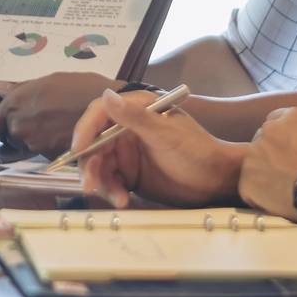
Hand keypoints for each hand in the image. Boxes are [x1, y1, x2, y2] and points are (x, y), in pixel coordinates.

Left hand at [0, 72, 114, 153]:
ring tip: (56, 124)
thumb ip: (20, 89)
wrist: (112, 108)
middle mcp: (19, 128)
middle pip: (8, 137)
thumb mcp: (49, 80)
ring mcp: (35, 145)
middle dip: (20, 130)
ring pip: (26, 146)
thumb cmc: (80, 87)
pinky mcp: (50, 157)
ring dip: (36, 138)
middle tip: (41, 118)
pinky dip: (50, 146)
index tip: (2, 123)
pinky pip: (43, 153)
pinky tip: (64, 133)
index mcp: (14, 105)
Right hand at [75, 89, 245, 208]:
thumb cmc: (196, 150)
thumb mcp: (165, 134)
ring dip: (101, 182)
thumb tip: (106, 95)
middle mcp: (126, 129)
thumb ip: (134, 117)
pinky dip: (112, 192)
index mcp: (135, 110)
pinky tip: (124, 201)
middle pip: (94, 144)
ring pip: (99, 166)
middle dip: (89, 165)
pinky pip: (110, 182)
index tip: (78, 150)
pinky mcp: (130, 174)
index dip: (85, 130)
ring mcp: (127, 153)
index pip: (99, 114)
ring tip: (117, 198)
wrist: (218, 180)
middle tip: (90, 186)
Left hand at [237, 108, 296, 220]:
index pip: (277, 121)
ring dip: (263, 174)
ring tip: (284, 190)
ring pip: (253, 164)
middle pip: (263, 141)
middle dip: (271, 154)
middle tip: (288, 172)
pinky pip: (248, 188)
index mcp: (290, 116)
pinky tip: (277, 202)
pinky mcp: (246, 180)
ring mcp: (253, 155)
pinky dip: (259, 196)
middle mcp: (268, 130)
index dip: (284, 139)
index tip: (292, 152)